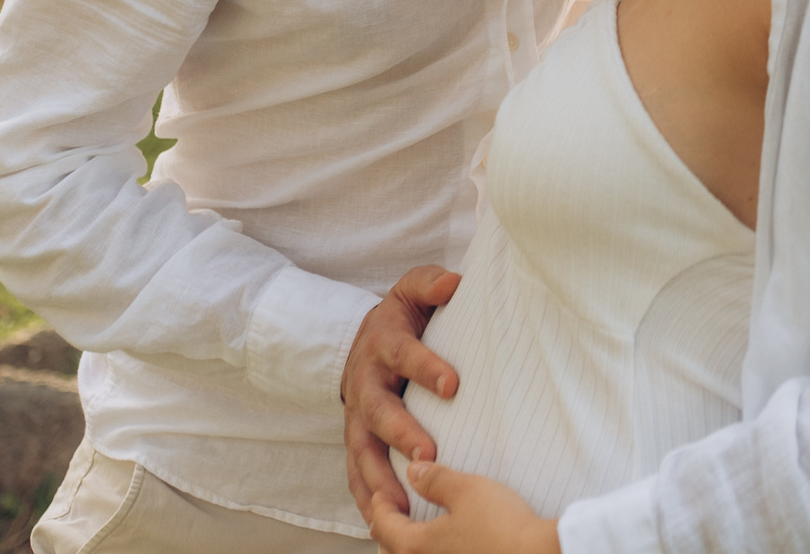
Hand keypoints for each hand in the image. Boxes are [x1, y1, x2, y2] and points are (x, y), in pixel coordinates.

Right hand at [341, 265, 461, 518]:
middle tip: (429, 457)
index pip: (404, 355)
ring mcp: (357, 418)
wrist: (363, 341)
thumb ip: (431, 283)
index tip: (452, 384)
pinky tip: (384, 526)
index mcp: (384, 344)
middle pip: (380, 412)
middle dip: (402, 435)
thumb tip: (453, 283)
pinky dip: (367, 502)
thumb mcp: (412, 290)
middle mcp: (366, 384)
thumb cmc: (402, 319)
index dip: (426, 367)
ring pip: (363, 453)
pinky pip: (357, 476)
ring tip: (402, 509)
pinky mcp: (356, 443)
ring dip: (382, 481)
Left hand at [365, 461, 558, 553]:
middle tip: (389, 514)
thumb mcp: (466, 490)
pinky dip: (428, 553)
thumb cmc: (501, 525)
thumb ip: (435, 480)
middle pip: (393, 551)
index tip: (380, 494)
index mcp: (417, 545)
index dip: (380, 506)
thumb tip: (413, 473)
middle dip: (387, 530)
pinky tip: (442, 546)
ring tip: (413, 532)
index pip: (385, 525)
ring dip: (407, 546)